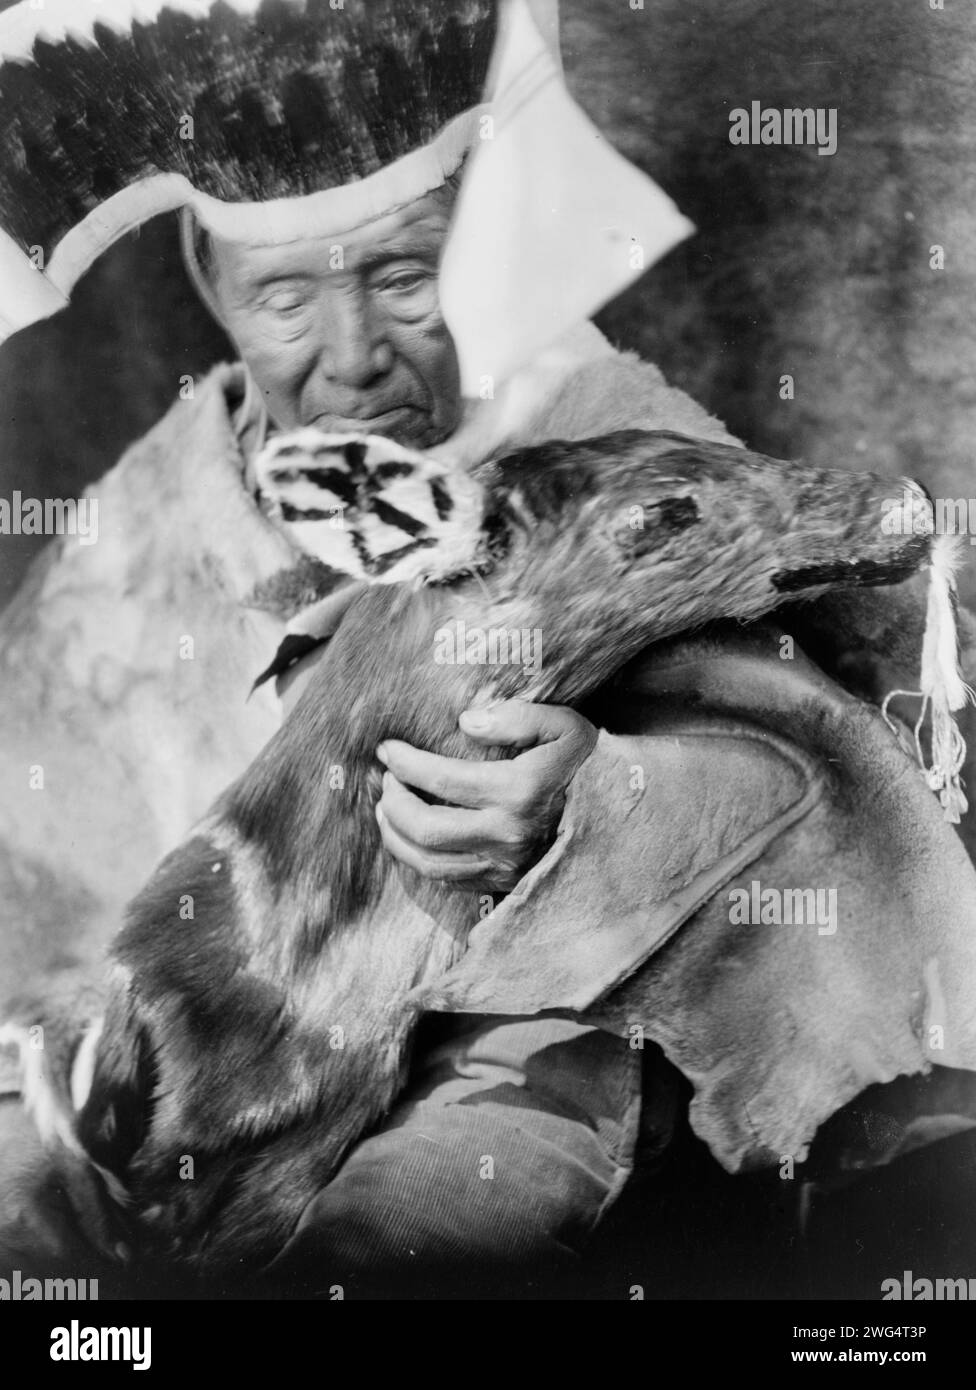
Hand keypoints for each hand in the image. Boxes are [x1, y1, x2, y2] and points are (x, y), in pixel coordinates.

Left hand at [375, 700, 597, 892]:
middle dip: (393, 802)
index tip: (386, 749)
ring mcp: (504, 864)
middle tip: (385, 779)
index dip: (405, 763)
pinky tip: (409, 839)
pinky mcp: (503, 883)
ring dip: (396, 837)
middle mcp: (506, 833)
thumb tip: (466, 723)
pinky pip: (447, 881)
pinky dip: (418, 861)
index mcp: (518, 790)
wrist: (620, 817)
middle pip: (425, 828)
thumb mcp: (564, 726)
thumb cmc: (586, 765)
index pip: (441, 779)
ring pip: (429, 863)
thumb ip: (517, 716)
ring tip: (386, 809)